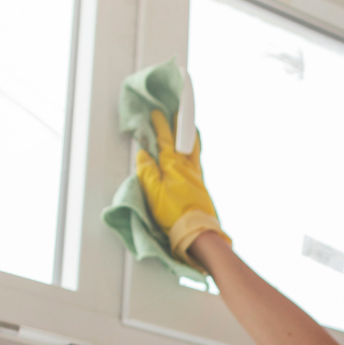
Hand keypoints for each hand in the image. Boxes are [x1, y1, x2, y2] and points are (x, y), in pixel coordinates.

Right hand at [133, 109, 230, 264]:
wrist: (197, 232)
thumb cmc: (174, 214)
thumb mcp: (153, 193)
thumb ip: (147, 171)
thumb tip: (143, 154)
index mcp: (173, 166)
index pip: (166, 140)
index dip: (161, 125)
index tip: (157, 113)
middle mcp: (187, 168)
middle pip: (183, 141)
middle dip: (179, 125)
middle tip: (177, 113)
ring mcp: (196, 176)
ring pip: (194, 150)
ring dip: (191, 137)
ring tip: (190, 128)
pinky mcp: (200, 186)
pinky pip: (197, 162)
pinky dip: (195, 152)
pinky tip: (193, 155)